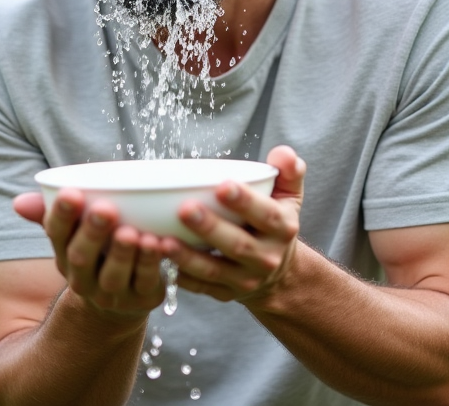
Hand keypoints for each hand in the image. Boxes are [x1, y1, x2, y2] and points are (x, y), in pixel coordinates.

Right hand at [13, 190, 165, 316]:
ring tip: (131, 231)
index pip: (57, 236)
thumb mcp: (75, 234)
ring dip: (122, 253)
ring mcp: (112, 292)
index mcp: (64, 256)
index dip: (63, 216)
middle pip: (82, 257)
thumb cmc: (97, 252)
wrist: (120, 300)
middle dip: (92, 232)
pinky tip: (157, 243)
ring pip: (113, 274)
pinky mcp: (141, 298)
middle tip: (105, 208)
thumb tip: (18, 202)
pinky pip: (144, 281)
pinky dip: (150, 263)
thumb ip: (53, 213)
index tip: (72, 193)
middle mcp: (83, 279)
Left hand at [161, 145, 305, 303]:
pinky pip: (200, 287)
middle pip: (237, 244)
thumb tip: (285, 153)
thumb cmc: (274, 222)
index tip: (221, 185)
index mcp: (282, 229)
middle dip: (209, 227)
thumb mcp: (289, 197)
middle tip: (184, 208)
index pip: (266, 215)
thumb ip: (289, 172)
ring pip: (214, 270)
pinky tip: (159, 259)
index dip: (245, 201)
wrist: (279, 273)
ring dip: (187, 256)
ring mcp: (245, 279)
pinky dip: (180, 275)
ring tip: (162, 240)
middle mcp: (266, 257)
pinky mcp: (226, 294)